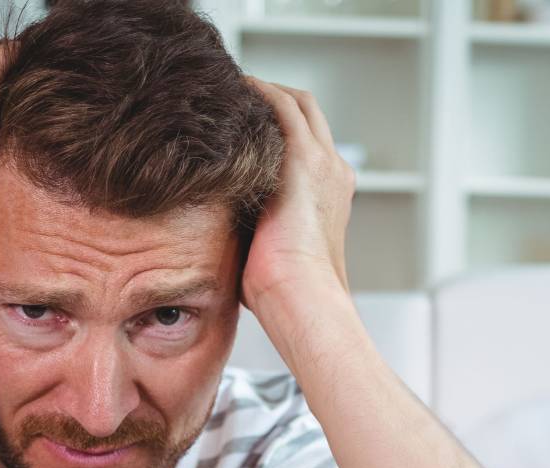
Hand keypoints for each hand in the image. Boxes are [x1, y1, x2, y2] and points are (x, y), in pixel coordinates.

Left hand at [241, 78, 355, 318]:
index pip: (309, 146)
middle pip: (308, 115)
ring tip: (229, 88)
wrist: (302, 297)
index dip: (279, 130)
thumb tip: (215, 241)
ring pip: (298, 103)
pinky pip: (282, 106)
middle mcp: (334, 172)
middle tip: (236, 97)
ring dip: (265, 91)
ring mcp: (324, 162)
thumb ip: (253, 233)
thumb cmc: (284, 294)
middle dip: (273, 100)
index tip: (245, 126)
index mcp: (331, 196)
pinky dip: (260, 91)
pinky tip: (232, 89)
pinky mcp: (306, 158)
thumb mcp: (269, 254)